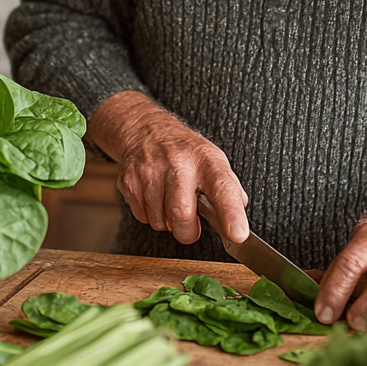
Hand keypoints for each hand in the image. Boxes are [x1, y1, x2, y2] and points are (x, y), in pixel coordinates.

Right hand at [88, 90, 248, 244]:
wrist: (147, 131)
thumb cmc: (186, 154)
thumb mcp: (214, 164)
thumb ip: (229, 194)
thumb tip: (236, 227)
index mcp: (206, 160)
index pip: (223, 188)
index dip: (231, 214)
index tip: (238, 234)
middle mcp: (178, 162)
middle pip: (181, 214)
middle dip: (187, 232)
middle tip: (190, 227)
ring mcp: (150, 170)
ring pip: (159, 221)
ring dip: (167, 222)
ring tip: (170, 202)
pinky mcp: (129, 180)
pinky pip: (142, 217)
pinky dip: (151, 216)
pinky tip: (155, 198)